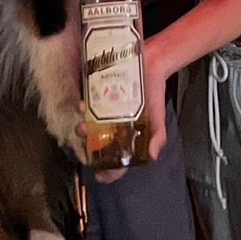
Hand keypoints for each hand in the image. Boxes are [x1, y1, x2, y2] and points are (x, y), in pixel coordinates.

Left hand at [90, 64, 169, 184]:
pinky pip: (86, 105)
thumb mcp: (159, 117)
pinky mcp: (98, 96)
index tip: (99, 175)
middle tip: (88, 144)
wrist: (151, 64)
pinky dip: (81, 108)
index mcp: (128, 137)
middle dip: (90, 148)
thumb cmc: (154, 94)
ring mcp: (104, 112)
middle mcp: (113, 127)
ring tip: (83, 126)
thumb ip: (157, 137)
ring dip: (82, 130)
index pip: (117, 161)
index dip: (108, 172)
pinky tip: (82, 106)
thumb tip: (152, 156)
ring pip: (89, 127)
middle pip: (98, 144)